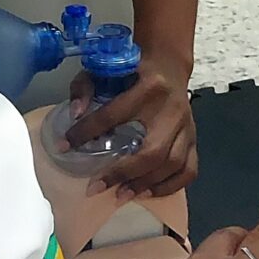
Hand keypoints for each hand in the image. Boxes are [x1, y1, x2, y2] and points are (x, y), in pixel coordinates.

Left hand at [62, 46, 197, 198]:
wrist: (169, 63)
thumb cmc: (133, 68)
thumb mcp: (104, 68)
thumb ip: (85, 87)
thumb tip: (75, 114)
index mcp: (148, 87)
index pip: (112, 115)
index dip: (85, 133)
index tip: (65, 146)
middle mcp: (171, 108)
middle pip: (151, 151)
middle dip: (122, 173)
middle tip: (97, 186)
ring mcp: (187, 125)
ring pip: (172, 164)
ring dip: (145, 184)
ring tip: (120, 195)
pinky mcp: (193, 137)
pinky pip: (189, 169)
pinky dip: (170, 186)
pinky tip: (147, 192)